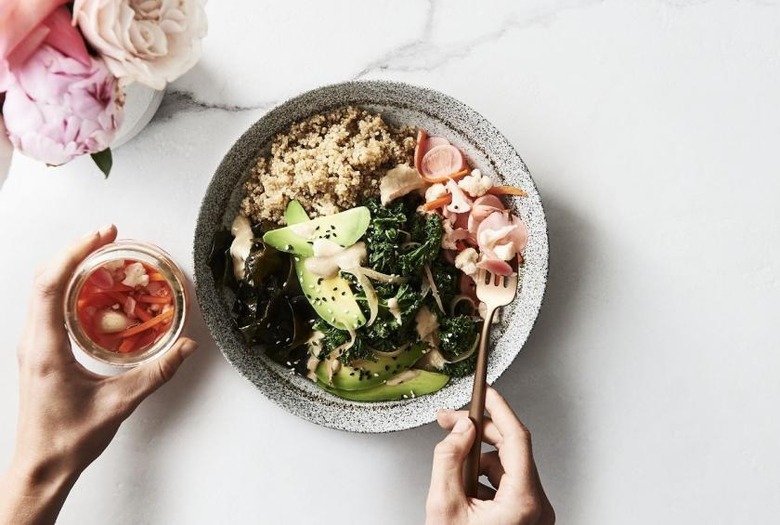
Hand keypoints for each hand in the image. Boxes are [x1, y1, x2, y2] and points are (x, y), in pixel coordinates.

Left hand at [0, 225, 197, 524]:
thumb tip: (186, 347)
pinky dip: (67, 286)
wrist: (42, 465)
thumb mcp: (119, 404)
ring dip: (69, 266)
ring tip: (101, 254)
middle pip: (44, 279)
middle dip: (74, 251)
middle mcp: (33, 341)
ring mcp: (33, 345)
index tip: (102, 236)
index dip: (75, 253)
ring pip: (43, 290)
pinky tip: (93, 290)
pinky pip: (47, 306)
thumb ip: (156, 373)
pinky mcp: (39, 351)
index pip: (51, 285)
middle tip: (107, 236)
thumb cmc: (69, 439)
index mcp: (46, 348)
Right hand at [425, 387, 554, 524]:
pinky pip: (507, 483)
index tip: (486, 392)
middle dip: (478, 432)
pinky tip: (463, 488)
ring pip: (506, 466)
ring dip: (477, 460)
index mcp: (523, 501)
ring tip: (452, 472)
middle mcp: (537, 507)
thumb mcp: (444, 505)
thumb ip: (449, 459)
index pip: (517, 437)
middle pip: (511, 449)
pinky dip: (483, 478)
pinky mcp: (526, 517)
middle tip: (450, 421)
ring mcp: (534, 513)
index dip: (498, 409)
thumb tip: (461, 429)